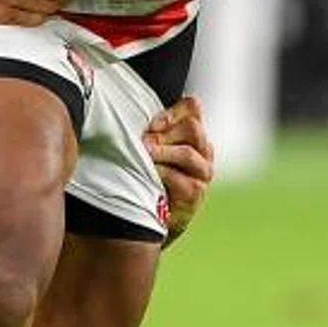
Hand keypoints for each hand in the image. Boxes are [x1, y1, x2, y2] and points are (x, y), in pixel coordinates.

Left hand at [144, 95, 214, 243]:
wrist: (153, 218)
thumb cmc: (148, 176)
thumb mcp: (148, 149)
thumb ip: (148, 131)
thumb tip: (123, 110)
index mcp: (193, 134)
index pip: (193, 108)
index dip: (172, 112)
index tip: (152, 124)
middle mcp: (203, 151)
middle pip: (192, 128)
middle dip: (164, 134)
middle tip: (144, 143)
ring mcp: (203, 173)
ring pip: (188, 153)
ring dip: (162, 152)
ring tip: (144, 156)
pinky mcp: (196, 194)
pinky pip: (181, 178)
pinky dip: (162, 174)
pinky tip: (148, 176)